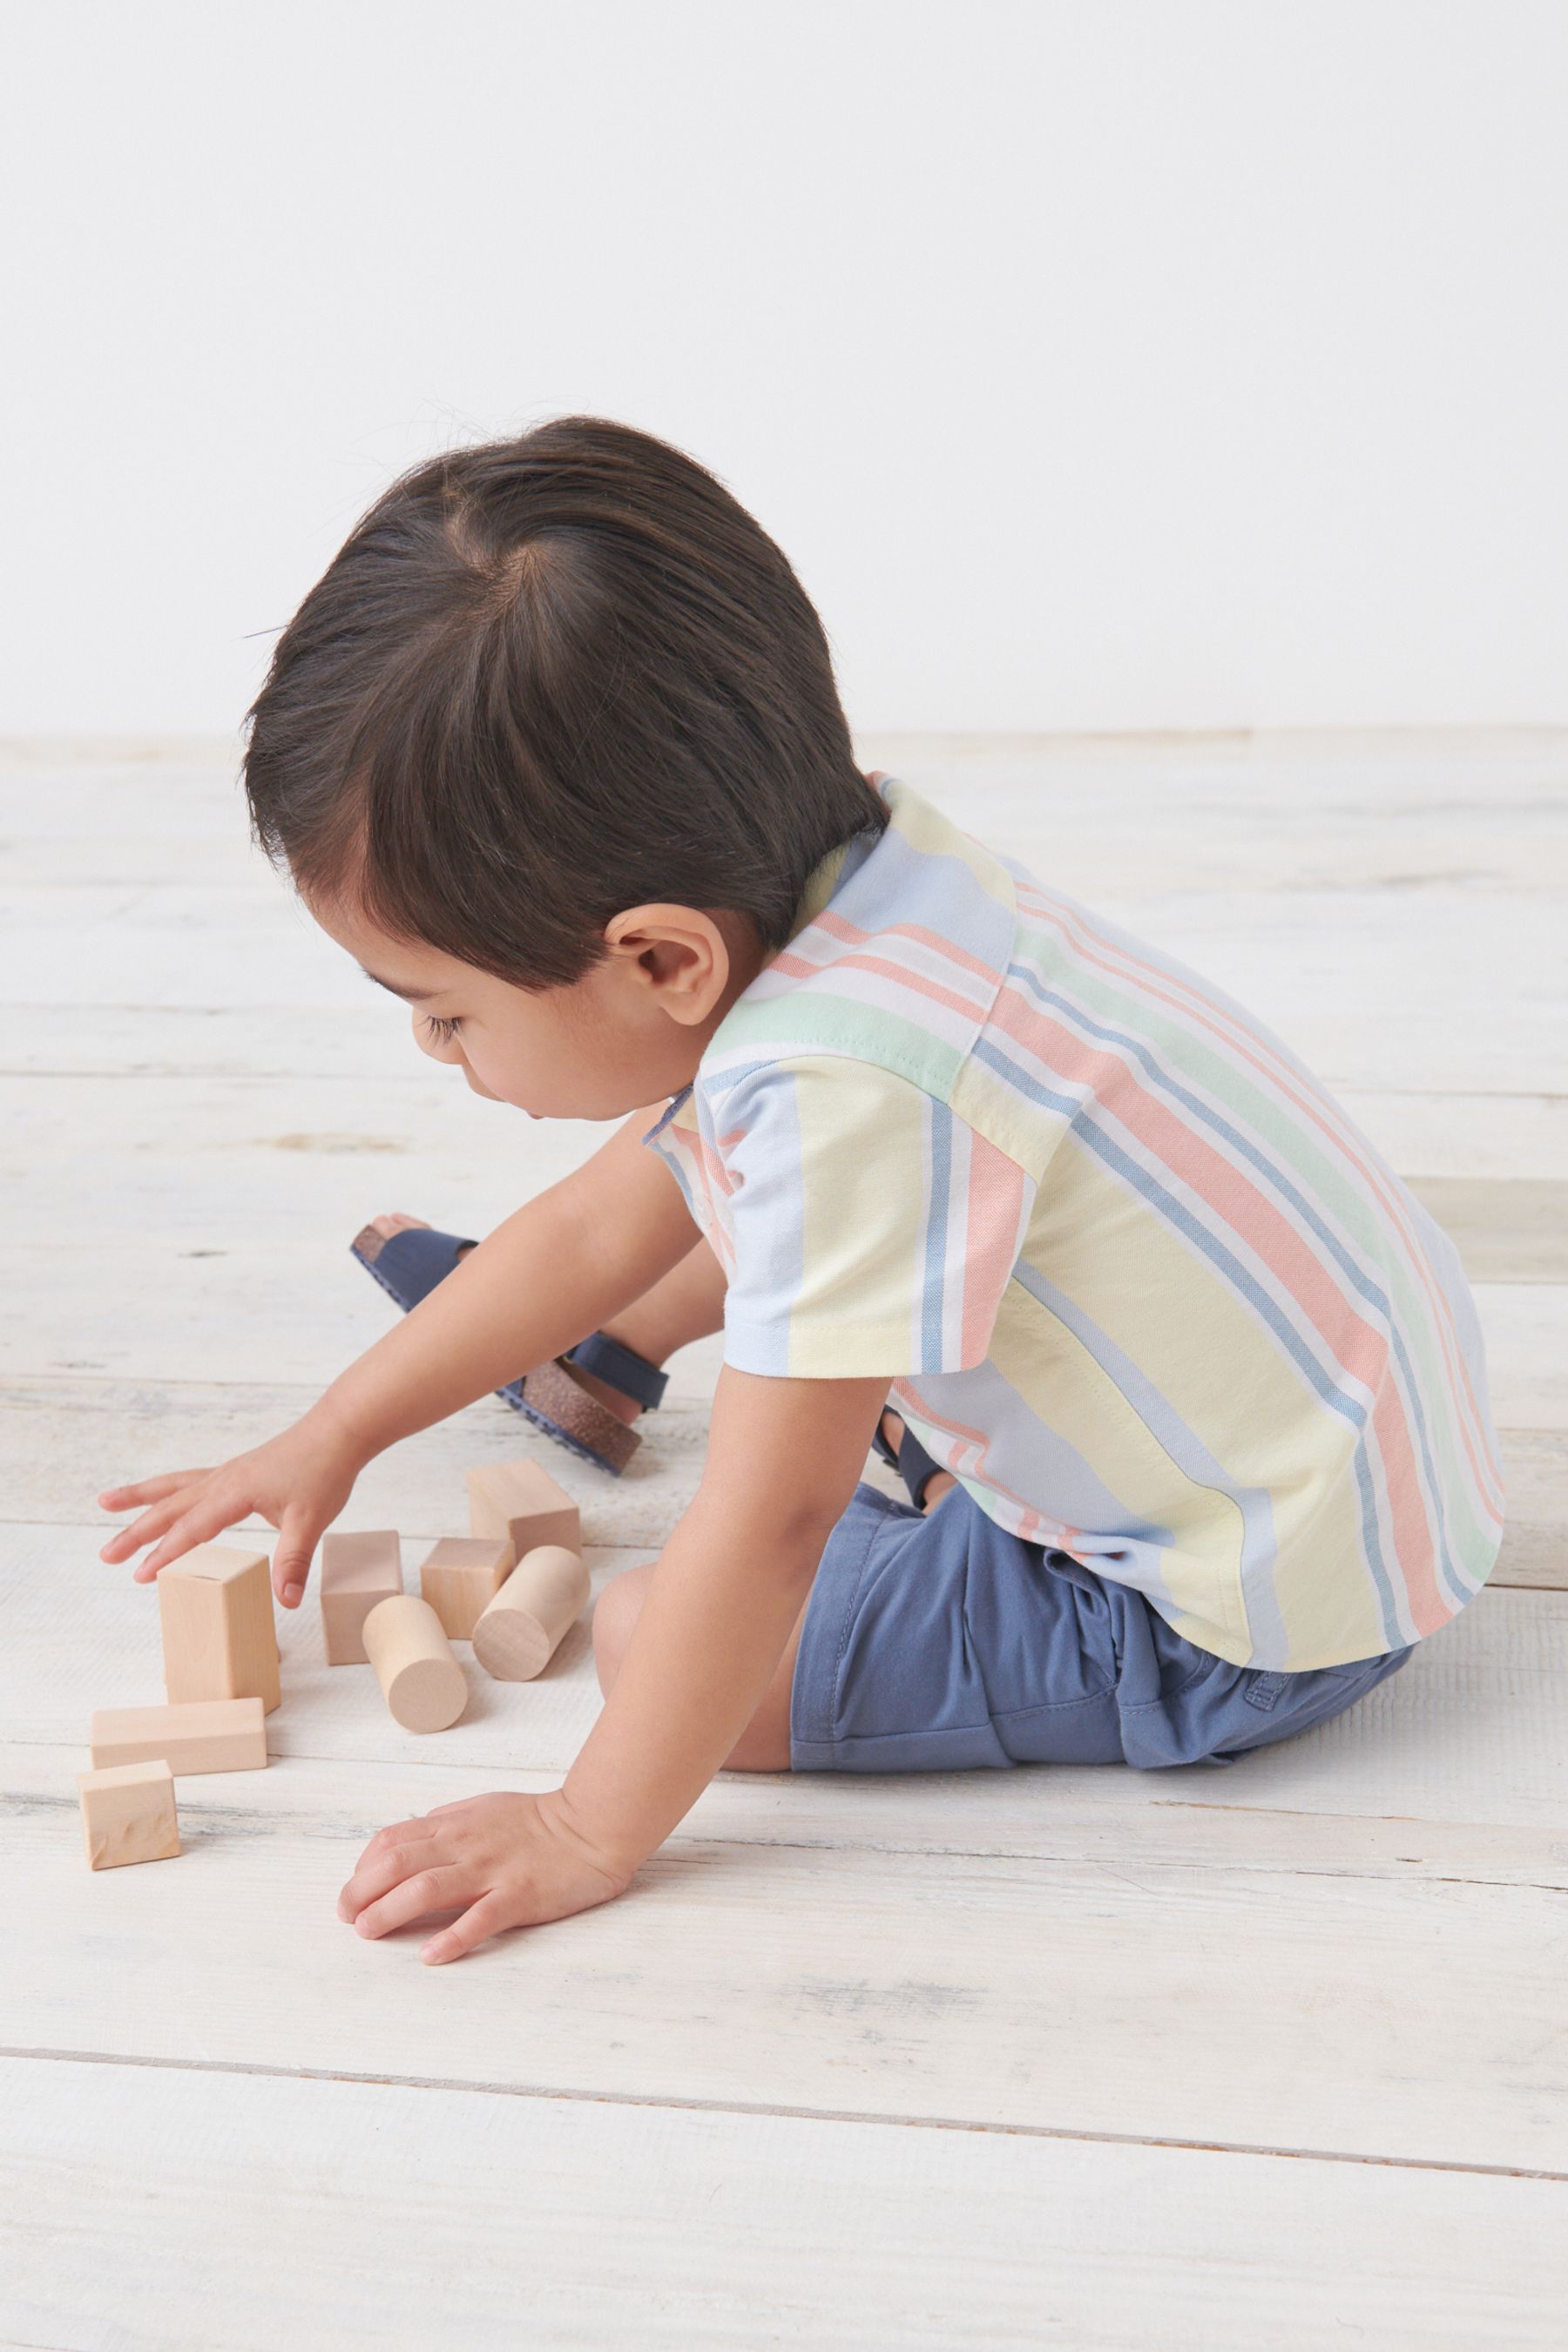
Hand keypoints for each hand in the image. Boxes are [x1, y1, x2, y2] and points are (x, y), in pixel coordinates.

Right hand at [96, 1398, 365, 1606]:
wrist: (339, 1431)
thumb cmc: (325, 1470)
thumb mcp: (312, 1520)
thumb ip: (293, 1561)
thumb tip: (286, 1601)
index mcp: (235, 1492)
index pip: (192, 1528)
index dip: (166, 1553)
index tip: (141, 1574)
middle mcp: (224, 1480)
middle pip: (170, 1508)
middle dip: (136, 1532)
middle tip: (106, 1555)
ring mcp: (228, 1473)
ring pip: (174, 1487)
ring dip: (140, 1498)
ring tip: (106, 1502)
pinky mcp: (237, 1471)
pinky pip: (190, 1480)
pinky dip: (168, 1489)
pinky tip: (160, 1495)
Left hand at [337, 1788, 630, 1962]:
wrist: (592, 1824)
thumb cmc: (539, 1820)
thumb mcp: (483, 1808)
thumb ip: (447, 1824)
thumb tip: (409, 1840)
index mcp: (455, 1824)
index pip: (393, 1840)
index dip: (363, 1867)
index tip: (352, 1891)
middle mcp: (465, 1845)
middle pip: (399, 1864)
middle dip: (362, 1891)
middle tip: (346, 1917)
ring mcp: (491, 1871)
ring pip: (428, 1888)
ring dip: (391, 1911)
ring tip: (368, 1932)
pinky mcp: (519, 1895)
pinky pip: (480, 1918)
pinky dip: (452, 1937)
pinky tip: (430, 1955)